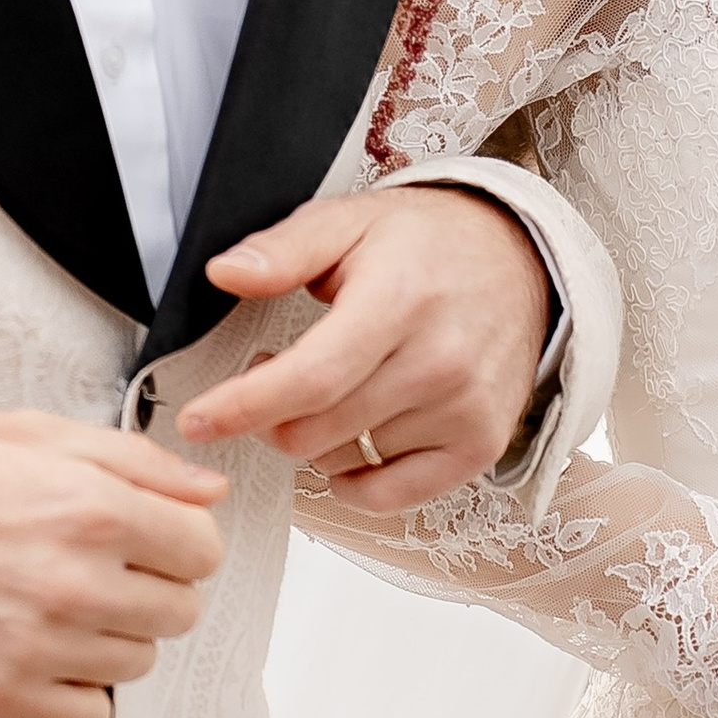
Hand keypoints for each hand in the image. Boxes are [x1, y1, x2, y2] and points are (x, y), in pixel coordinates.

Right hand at [0, 411, 227, 717]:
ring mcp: (36, 645)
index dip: (178, 540)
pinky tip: (38, 650)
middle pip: (179, 611)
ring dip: (110, 637)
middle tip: (95, 567)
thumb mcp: (30, 433)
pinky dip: (74, 690)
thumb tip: (207, 491)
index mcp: (90, 508)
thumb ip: (133, 461)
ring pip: (137, 664)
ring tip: (52, 603)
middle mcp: (73, 581)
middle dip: (148, 586)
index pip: (202, 550)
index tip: (149, 539)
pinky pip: (88, 716)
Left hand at [176, 186, 553, 509]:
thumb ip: (283, 249)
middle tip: (272, 374)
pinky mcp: (479, 445)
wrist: (520, 261)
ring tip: (326, 388)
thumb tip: (225, 272)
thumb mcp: (349, 221)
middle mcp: (439, 363)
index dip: (243, 406)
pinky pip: (390, 496)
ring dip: (313, 438)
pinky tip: (352, 437)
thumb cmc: (427, 243)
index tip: (197, 421)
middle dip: (269, 415)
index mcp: (400, 301)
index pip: (309, 379)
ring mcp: (464, 411)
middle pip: (317, 431)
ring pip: (343, 462)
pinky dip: (353, 479)